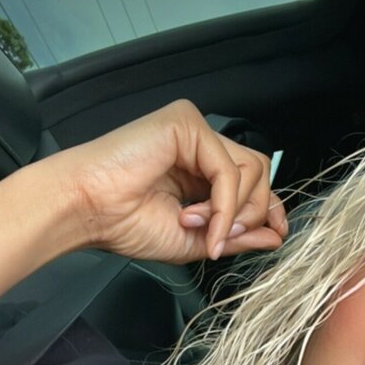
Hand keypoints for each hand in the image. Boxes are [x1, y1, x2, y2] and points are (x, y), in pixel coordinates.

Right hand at [58, 99, 287, 263]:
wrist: (88, 210)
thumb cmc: (124, 223)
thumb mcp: (194, 240)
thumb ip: (235, 235)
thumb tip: (276, 237)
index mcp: (199, 171)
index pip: (251, 181)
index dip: (269, 208)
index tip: (276, 235)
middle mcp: (200, 147)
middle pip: (259, 174)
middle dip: (251, 215)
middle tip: (219, 241)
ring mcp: (194, 132)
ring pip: (252, 169)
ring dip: (233, 211)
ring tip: (197, 227)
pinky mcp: (186, 123)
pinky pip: (228, 168)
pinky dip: (221, 203)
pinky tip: (195, 219)